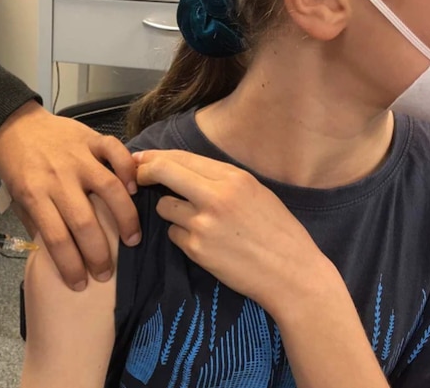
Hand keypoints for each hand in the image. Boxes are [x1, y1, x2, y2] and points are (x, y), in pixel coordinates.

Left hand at [0, 101, 139, 290]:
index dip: (71, 266)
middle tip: (106, 273)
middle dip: (99, 255)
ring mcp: (77, 156)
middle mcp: (57, 177)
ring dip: (125, 218)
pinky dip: (128, 169)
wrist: (14, 124)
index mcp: (34, 194)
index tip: (80, 284)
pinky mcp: (90, 138)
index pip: (56, 238)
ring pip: (109, 189)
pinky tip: (134, 190)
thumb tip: (57, 254)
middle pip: (84, 222)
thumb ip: (37, 222)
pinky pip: (115, 151)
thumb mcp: (17, 197)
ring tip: (132, 240)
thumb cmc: (16, 165)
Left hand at [134, 149, 334, 311]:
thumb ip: (222, 179)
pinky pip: (173, 235)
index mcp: (233, 178)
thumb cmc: (278, 232)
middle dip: (144, 172)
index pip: (181, 157)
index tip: (142, 158)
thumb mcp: (256, 192)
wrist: (293, 274)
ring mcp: (204, 223)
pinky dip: (182, 237)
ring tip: (195, 221)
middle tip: (137, 178)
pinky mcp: (197, 249)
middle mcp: (216, 196)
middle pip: (162, 171)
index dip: (155, 156)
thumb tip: (184, 168)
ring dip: (171, 211)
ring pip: (164, 206)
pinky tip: (205, 244)